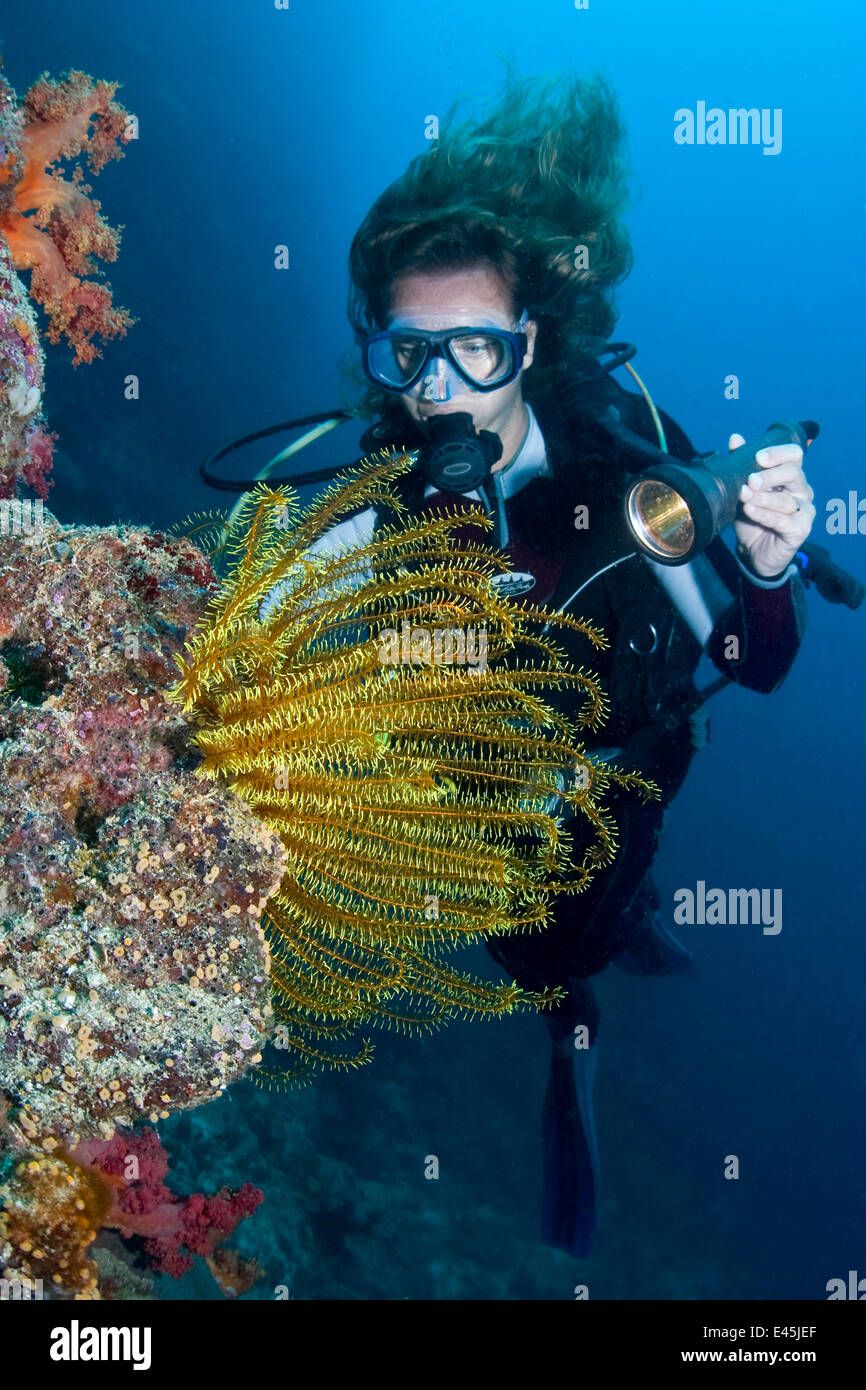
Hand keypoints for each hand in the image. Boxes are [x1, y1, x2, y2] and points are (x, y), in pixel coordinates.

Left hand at [731, 433, 815, 578]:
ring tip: (744, 496)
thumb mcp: (743, 490)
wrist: (753, 553)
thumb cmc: (751, 518)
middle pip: (794, 473)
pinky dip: (764, 514)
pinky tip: (750, 510)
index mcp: (790, 476)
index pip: (794, 455)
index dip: (778, 453)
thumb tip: (735, 439)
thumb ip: (741, 465)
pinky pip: (782, 520)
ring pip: (785, 499)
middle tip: (751, 480)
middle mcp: (801, 490)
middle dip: (771, 474)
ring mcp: (804, 511)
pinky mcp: (800, 530)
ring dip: (762, 497)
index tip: (758, 456)